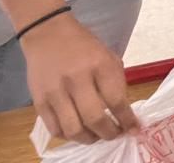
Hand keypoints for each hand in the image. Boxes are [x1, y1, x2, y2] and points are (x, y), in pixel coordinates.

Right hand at [22, 14, 141, 143]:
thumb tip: (123, 112)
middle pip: (95, 118)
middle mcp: (77, 79)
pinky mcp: (39, 101)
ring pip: (73, 129)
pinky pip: (55, 129)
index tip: (134, 129)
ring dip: (89, 139)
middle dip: (109, 133)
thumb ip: (116, 83)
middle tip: (115, 135)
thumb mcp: (108, 57)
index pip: (116, 100)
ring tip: (97, 136)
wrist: (48, 34)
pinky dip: (69, 136)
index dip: (127, 119)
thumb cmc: (83, 47)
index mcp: (99, 65)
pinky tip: (78, 131)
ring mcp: (55, 92)